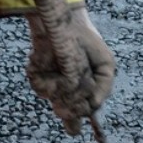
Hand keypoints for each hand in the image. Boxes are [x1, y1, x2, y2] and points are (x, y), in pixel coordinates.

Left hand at [26, 7, 115, 135]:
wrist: (69, 24)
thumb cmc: (88, 45)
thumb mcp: (106, 65)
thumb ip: (105, 87)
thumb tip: (95, 106)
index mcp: (80, 96)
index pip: (78, 117)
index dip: (79, 119)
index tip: (81, 116)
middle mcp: (63, 95)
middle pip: (68, 116)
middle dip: (74, 109)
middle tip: (79, 92)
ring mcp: (49, 87)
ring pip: (58, 101)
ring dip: (68, 86)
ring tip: (72, 64)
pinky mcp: (36, 78)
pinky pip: (43, 90)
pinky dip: (52, 79)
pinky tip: (55, 62)